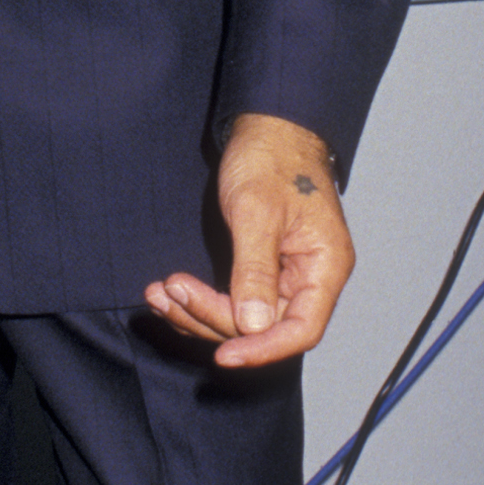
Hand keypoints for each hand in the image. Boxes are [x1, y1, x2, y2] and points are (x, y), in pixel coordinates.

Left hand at [144, 112, 353, 369]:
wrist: (267, 128)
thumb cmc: (272, 158)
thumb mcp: (258, 212)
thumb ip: (255, 270)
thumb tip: (254, 325)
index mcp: (325, 268)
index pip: (301, 329)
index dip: (263, 349)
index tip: (224, 356)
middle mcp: (309, 279)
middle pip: (264, 327)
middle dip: (212, 317)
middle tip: (170, 292)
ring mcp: (284, 277)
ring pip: (242, 318)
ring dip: (198, 312)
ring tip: (158, 294)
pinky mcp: (259, 270)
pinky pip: (231, 299)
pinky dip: (199, 299)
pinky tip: (167, 292)